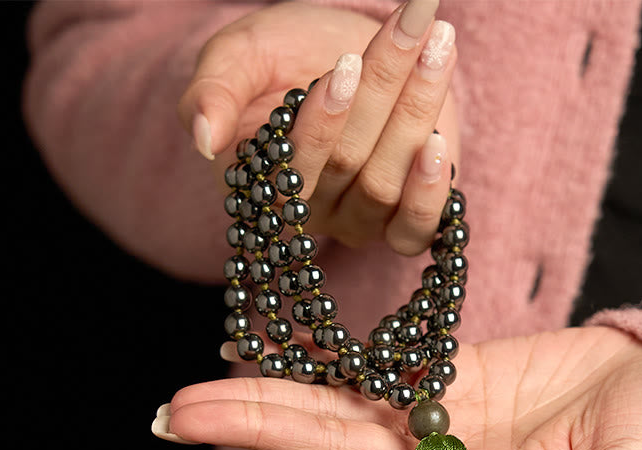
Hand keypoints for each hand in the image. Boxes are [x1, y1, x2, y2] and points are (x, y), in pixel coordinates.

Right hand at [178, 0, 458, 254]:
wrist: (341, 58)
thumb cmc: (282, 58)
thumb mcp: (239, 58)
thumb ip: (213, 92)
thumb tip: (202, 137)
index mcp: (260, 176)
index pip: (289, 167)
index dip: (321, 123)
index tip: (346, 65)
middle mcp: (310, 209)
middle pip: (346, 164)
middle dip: (382, 89)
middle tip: (411, 25)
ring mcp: (357, 219)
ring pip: (385, 184)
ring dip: (416, 112)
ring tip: (437, 46)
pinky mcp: (401, 221)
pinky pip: (415, 232)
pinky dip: (430, 194)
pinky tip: (439, 144)